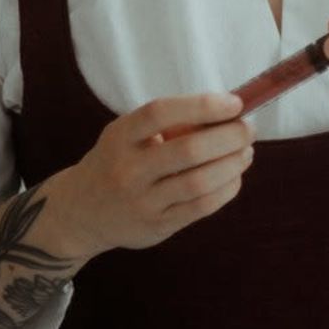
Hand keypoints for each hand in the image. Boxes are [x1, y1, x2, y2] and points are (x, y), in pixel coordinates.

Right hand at [34, 92, 254, 261]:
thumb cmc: (117, 162)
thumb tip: (227, 114)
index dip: (201, 105)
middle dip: (229, 137)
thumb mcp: (127, 136)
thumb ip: (168, 125)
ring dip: (232, 164)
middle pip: (188, 150)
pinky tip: (234, 177)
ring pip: (199, 182)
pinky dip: (226, 189)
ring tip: (246, 152)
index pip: (160, 113)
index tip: (234, 103)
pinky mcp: (157, 226)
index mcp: (120, 137)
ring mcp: (142, 201)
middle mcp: (128, 170)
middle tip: (248, 129)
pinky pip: (201, 207)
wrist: (80, 212)